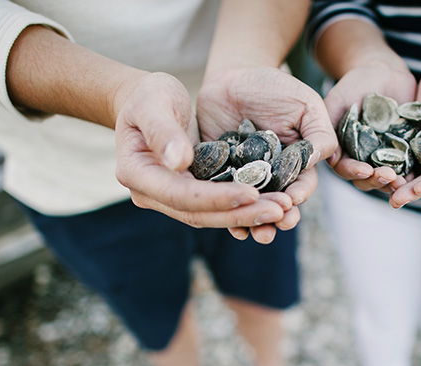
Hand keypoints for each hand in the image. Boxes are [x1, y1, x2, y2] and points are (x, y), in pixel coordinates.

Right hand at [113, 72, 287, 234]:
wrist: (146, 101)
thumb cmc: (147, 95)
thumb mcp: (153, 102)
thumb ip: (162, 130)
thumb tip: (178, 162)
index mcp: (136, 174)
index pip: (180, 194)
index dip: (217, 197)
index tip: (252, 193)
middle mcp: (151, 194)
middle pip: (199, 213)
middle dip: (241, 213)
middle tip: (280, 210)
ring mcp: (170, 197)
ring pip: (211, 215)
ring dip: (248, 214)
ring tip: (284, 210)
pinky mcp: (189, 193)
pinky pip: (218, 206)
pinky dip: (245, 206)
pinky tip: (274, 202)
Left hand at [197, 66, 336, 242]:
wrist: (232, 76)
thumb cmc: (275, 87)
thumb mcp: (305, 104)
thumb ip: (319, 132)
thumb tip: (321, 160)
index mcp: (296, 165)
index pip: (301, 186)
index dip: (298, 196)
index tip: (292, 201)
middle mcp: (271, 178)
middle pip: (276, 205)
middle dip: (277, 218)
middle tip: (278, 225)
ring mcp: (243, 179)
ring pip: (248, 208)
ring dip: (251, 223)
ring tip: (252, 233)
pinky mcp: (216, 175)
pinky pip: (219, 196)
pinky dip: (222, 210)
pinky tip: (224, 220)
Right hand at [323, 62, 416, 192]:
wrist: (384, 72)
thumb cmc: (355, 83)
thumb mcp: (337, 100)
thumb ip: (330, 125)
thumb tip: (330, 157)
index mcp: (344, 151)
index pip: (345, 168)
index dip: (354, 171)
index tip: (364, 170)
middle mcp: (363, 159)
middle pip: (367, 179)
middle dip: (377, 180)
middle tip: (389, 176)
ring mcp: (385, 157)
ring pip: (387, 178)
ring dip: (395, 183)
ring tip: (404, 182)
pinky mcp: (405, 151)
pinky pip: (410, 167)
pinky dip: (413, 173)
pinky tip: (420, 174)